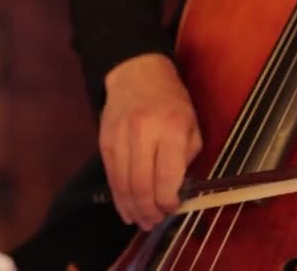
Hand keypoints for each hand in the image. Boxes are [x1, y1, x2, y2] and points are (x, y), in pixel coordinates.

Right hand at [99, 53, 202, 230]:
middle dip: (149, 210)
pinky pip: (111, 176)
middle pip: (142, 185)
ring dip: (132, 208)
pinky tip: (125, 208)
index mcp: (171, 129)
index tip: (172, 209)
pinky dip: (118, 196)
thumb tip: (176, 190)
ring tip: (141, 221)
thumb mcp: (191, 124)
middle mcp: (143, 134)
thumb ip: (186, 157)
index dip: (169, 200)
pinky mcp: (104, 141)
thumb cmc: (171, 101)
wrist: (137, 73)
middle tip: (154, 222)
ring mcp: (120, 138)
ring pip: (123, 184)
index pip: (167, 176)